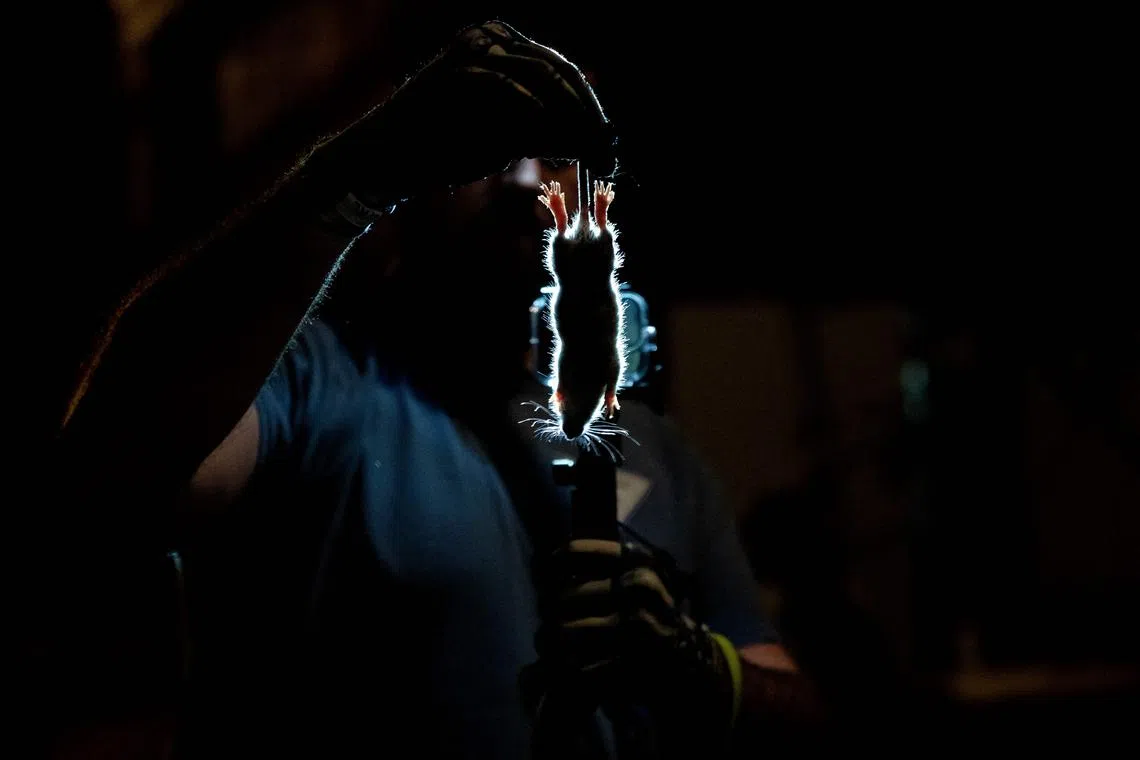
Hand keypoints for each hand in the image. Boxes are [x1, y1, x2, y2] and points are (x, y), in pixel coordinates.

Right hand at [310, 20, 614, 218]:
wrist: (386, 160)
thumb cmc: (443, 151)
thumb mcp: (505, 142)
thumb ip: (545, 135)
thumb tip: (595, 141)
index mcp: (503, 51)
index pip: (563, 73)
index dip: (591, 109)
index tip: (610, 146)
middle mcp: (489, 41)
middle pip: (558, 70)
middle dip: (588, 113)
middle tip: (606, 150)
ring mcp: (468, 52)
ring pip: (538, 73)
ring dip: (570, 114)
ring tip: (588, 147)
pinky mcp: (450, 71)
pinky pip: (502, 84)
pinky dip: (531, 110)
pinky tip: (551, 136)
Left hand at [530, 539, 742, 743]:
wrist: (694, 666)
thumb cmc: (653, 618)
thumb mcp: (638, 580)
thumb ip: (599, 568)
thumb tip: (540, 566)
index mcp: (637, 562)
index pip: (570, 554)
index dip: (547, 571)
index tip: (545, 585)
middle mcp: (638, 588)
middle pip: (559, 599)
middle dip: (548, 618)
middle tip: (550, 630)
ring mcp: (636, 627)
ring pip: (561, 634)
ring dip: (551, 647)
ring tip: (555, 652)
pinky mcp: (631, 664)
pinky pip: (575, 668)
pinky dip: (565, 674)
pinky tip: (569, 673)